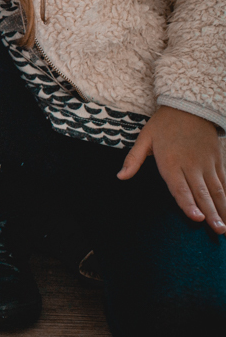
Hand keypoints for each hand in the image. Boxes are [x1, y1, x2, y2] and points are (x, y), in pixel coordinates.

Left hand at [119, 105, 225, 233]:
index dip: (188, 204)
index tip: (196, 218)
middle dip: (211, 213)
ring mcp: (207, 163)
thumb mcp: (144, 138)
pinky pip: (224, 181)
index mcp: (171, 162)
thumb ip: (134, 159)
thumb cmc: (164, 124)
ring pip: (217, 190)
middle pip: (202, 193)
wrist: (190, 106)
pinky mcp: (217, 160)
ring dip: (222, 209)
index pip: (180, 187)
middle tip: (218, 231)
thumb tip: (120, 176)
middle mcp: (191, 165)